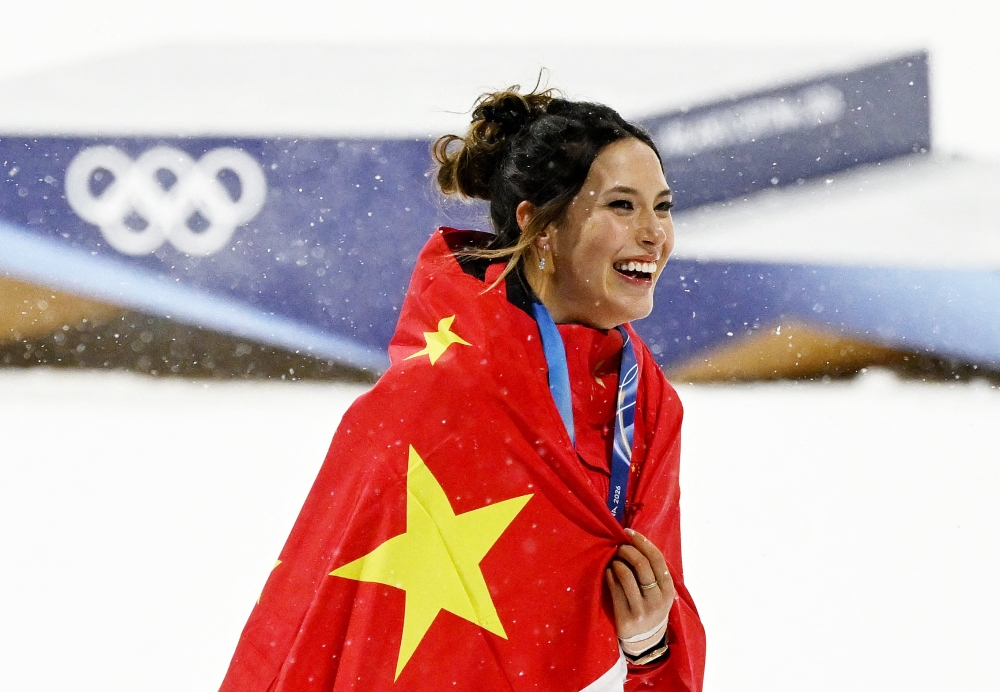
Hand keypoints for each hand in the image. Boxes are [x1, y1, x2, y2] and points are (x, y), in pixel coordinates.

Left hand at [605, 528, 674, 655]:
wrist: (645, 641)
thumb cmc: (650, 607)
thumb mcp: (659, 592)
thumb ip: (652, 572)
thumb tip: (634, 542)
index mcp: (668, 589)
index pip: (657, 559)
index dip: (642, 542)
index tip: (629, 532)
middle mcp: (657, 599)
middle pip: (642, 565)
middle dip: (628, 550)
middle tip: (619, 546)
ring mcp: (642, 609)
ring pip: (627, 576)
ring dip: (617, 562)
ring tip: (614, 560)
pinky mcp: (627, 617)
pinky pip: (615, 589)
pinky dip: (610, 575)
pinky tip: (608, 571)